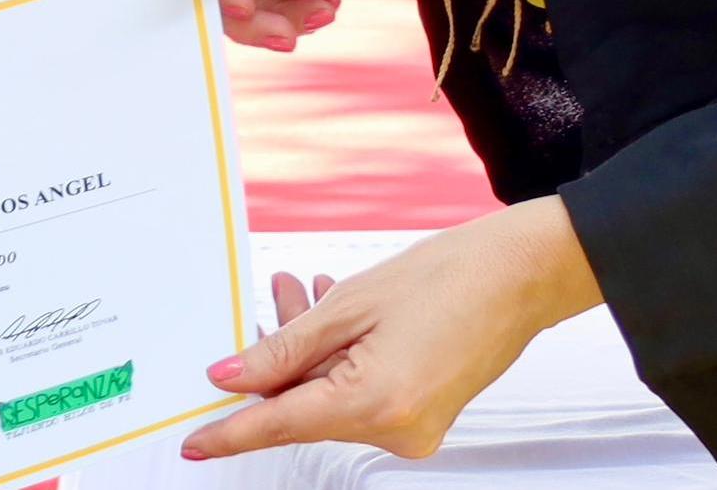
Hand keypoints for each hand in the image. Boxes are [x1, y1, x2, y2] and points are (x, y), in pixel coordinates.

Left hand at [179, 197, 602, 458]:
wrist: (522, 275)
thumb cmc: (452, 277)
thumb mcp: (351, 303)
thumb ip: (284, 348)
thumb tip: (232, 378)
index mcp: (374, 404)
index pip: (280, 425)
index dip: (230, 432)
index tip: (194, 442)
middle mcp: (396, 431)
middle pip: (306, 407)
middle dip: (282, 358)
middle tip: (274, 297)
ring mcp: (413, 430)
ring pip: (331, 397)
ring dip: (313, 352)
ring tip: (305, 292)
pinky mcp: (424, 418)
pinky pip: (360, 396)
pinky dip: (342, 362)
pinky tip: (335, 315)